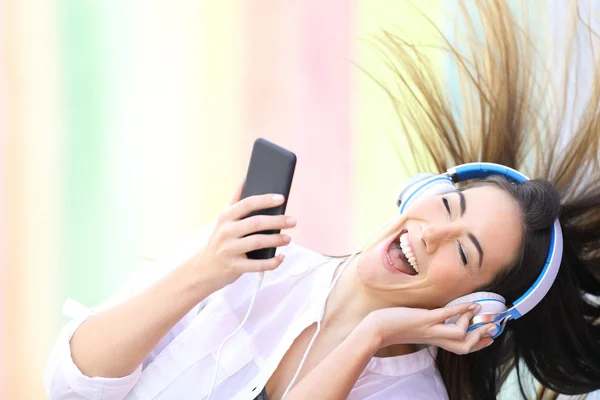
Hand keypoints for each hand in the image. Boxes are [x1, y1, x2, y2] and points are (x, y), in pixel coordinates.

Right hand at [186, 180, 296, 290]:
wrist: (202, 270)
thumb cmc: (218, 241)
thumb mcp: (222, 220)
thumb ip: (235, 200)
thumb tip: (245, 178)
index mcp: (225, 218)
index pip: (247, 204)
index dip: (265, 200)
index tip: (281, 198)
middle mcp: (226, 232)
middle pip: (256, 223)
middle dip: (277, 221)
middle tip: (293, 221)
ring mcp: (229, 250)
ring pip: (258, 242)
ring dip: (276, 240)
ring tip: (288, 238)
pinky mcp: (234, 267)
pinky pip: (258, 265)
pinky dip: (272, 262)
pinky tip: (281, 257)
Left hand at [365, 303, 495, 354]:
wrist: (376, 330)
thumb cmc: (393, 327)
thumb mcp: (416, 329)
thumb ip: (429, 326)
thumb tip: (438, 317)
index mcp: (435, 341)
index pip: (462, 348)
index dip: (478, 344)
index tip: (490, 336)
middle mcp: (435, 337)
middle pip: (466, 347)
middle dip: (482, 337)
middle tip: (492, 325)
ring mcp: (430, 328)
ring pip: (460, 335)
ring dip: (471, 322)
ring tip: (476, 310)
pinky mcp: (423, 319)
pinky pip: (446, 316)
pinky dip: (461, 310)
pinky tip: (470, 303)